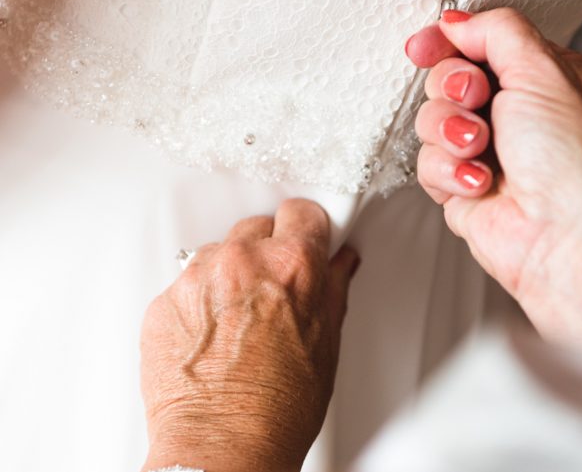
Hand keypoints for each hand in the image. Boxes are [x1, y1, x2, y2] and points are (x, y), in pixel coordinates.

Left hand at [140, 199, 359, 471]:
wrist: (221, 448)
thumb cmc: (276, 410)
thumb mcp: (325, 344)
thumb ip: (333, 289)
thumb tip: (339, 263)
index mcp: (291, 267)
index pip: (302, 212)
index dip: (306, 228)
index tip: (304, 237)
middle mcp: (242, 262)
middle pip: (257, 227)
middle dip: (268, 251)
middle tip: (273, 290)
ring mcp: (198, 278)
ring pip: (219, 252)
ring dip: (231, 274)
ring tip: (239, 321)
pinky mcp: (164, 300)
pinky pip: (187, 282)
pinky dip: (200, 299)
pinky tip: (212, 335)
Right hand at [407, 9, 581, 372]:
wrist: (568, 241)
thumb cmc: (575, 164)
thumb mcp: (545, 70)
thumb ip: (498, 32)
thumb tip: (457, 23)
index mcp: (540, 78)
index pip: (479, 45)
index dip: (447, 42)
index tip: (427, 46)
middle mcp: (512, 114)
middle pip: (446, 80)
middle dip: (453, 89)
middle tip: (476, 100)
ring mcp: (485, 152)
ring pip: (430, 122)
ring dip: (451, 133)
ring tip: (482, 149)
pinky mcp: (462, 187)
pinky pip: (428, 164)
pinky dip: (449, 172)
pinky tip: (481, 184)